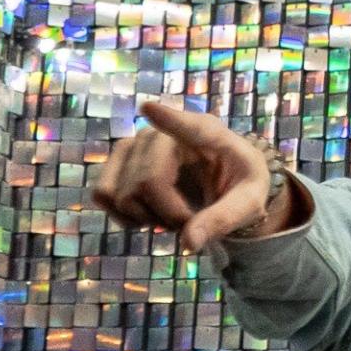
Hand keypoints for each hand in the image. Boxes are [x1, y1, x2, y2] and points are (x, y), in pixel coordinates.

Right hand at [88, 100, 275, 251]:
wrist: (224, 185)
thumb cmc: (239, 186)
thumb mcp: (247, 204)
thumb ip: (223, 220)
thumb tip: (190, 242)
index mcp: (208, 134)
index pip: (188, 126)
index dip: (167, 119)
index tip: (148, 108)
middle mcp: (163, 132)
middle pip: (146, 184)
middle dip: (168, 215)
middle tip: (189, 220)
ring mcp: (135, 143)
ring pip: (122, 195)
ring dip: (145, 218)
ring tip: (169, 215)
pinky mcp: (118, 160)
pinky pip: (102, 194)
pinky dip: (121, 215)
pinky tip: (145, 215)